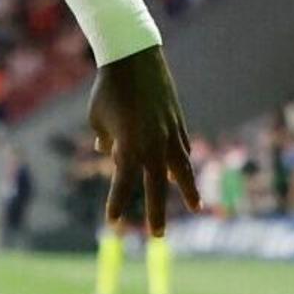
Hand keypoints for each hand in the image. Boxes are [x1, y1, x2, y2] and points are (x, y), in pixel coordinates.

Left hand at [88, 48, 199, 235]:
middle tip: (156, 235)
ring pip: (181, 169)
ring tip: (196, 208)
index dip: (116, 203)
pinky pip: (182, 148)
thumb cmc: (108, 89)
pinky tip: (185, 172)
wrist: (134, 58)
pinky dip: (183, 161)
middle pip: (156, 186)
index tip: (113, 222)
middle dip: (156, 212)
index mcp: (129, 146)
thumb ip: (105, 138)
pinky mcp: (177, 122)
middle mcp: (152, 144)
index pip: (122, 183)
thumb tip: (107, 149)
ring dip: (188, 190)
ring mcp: (169, 134)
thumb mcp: (97, 117)